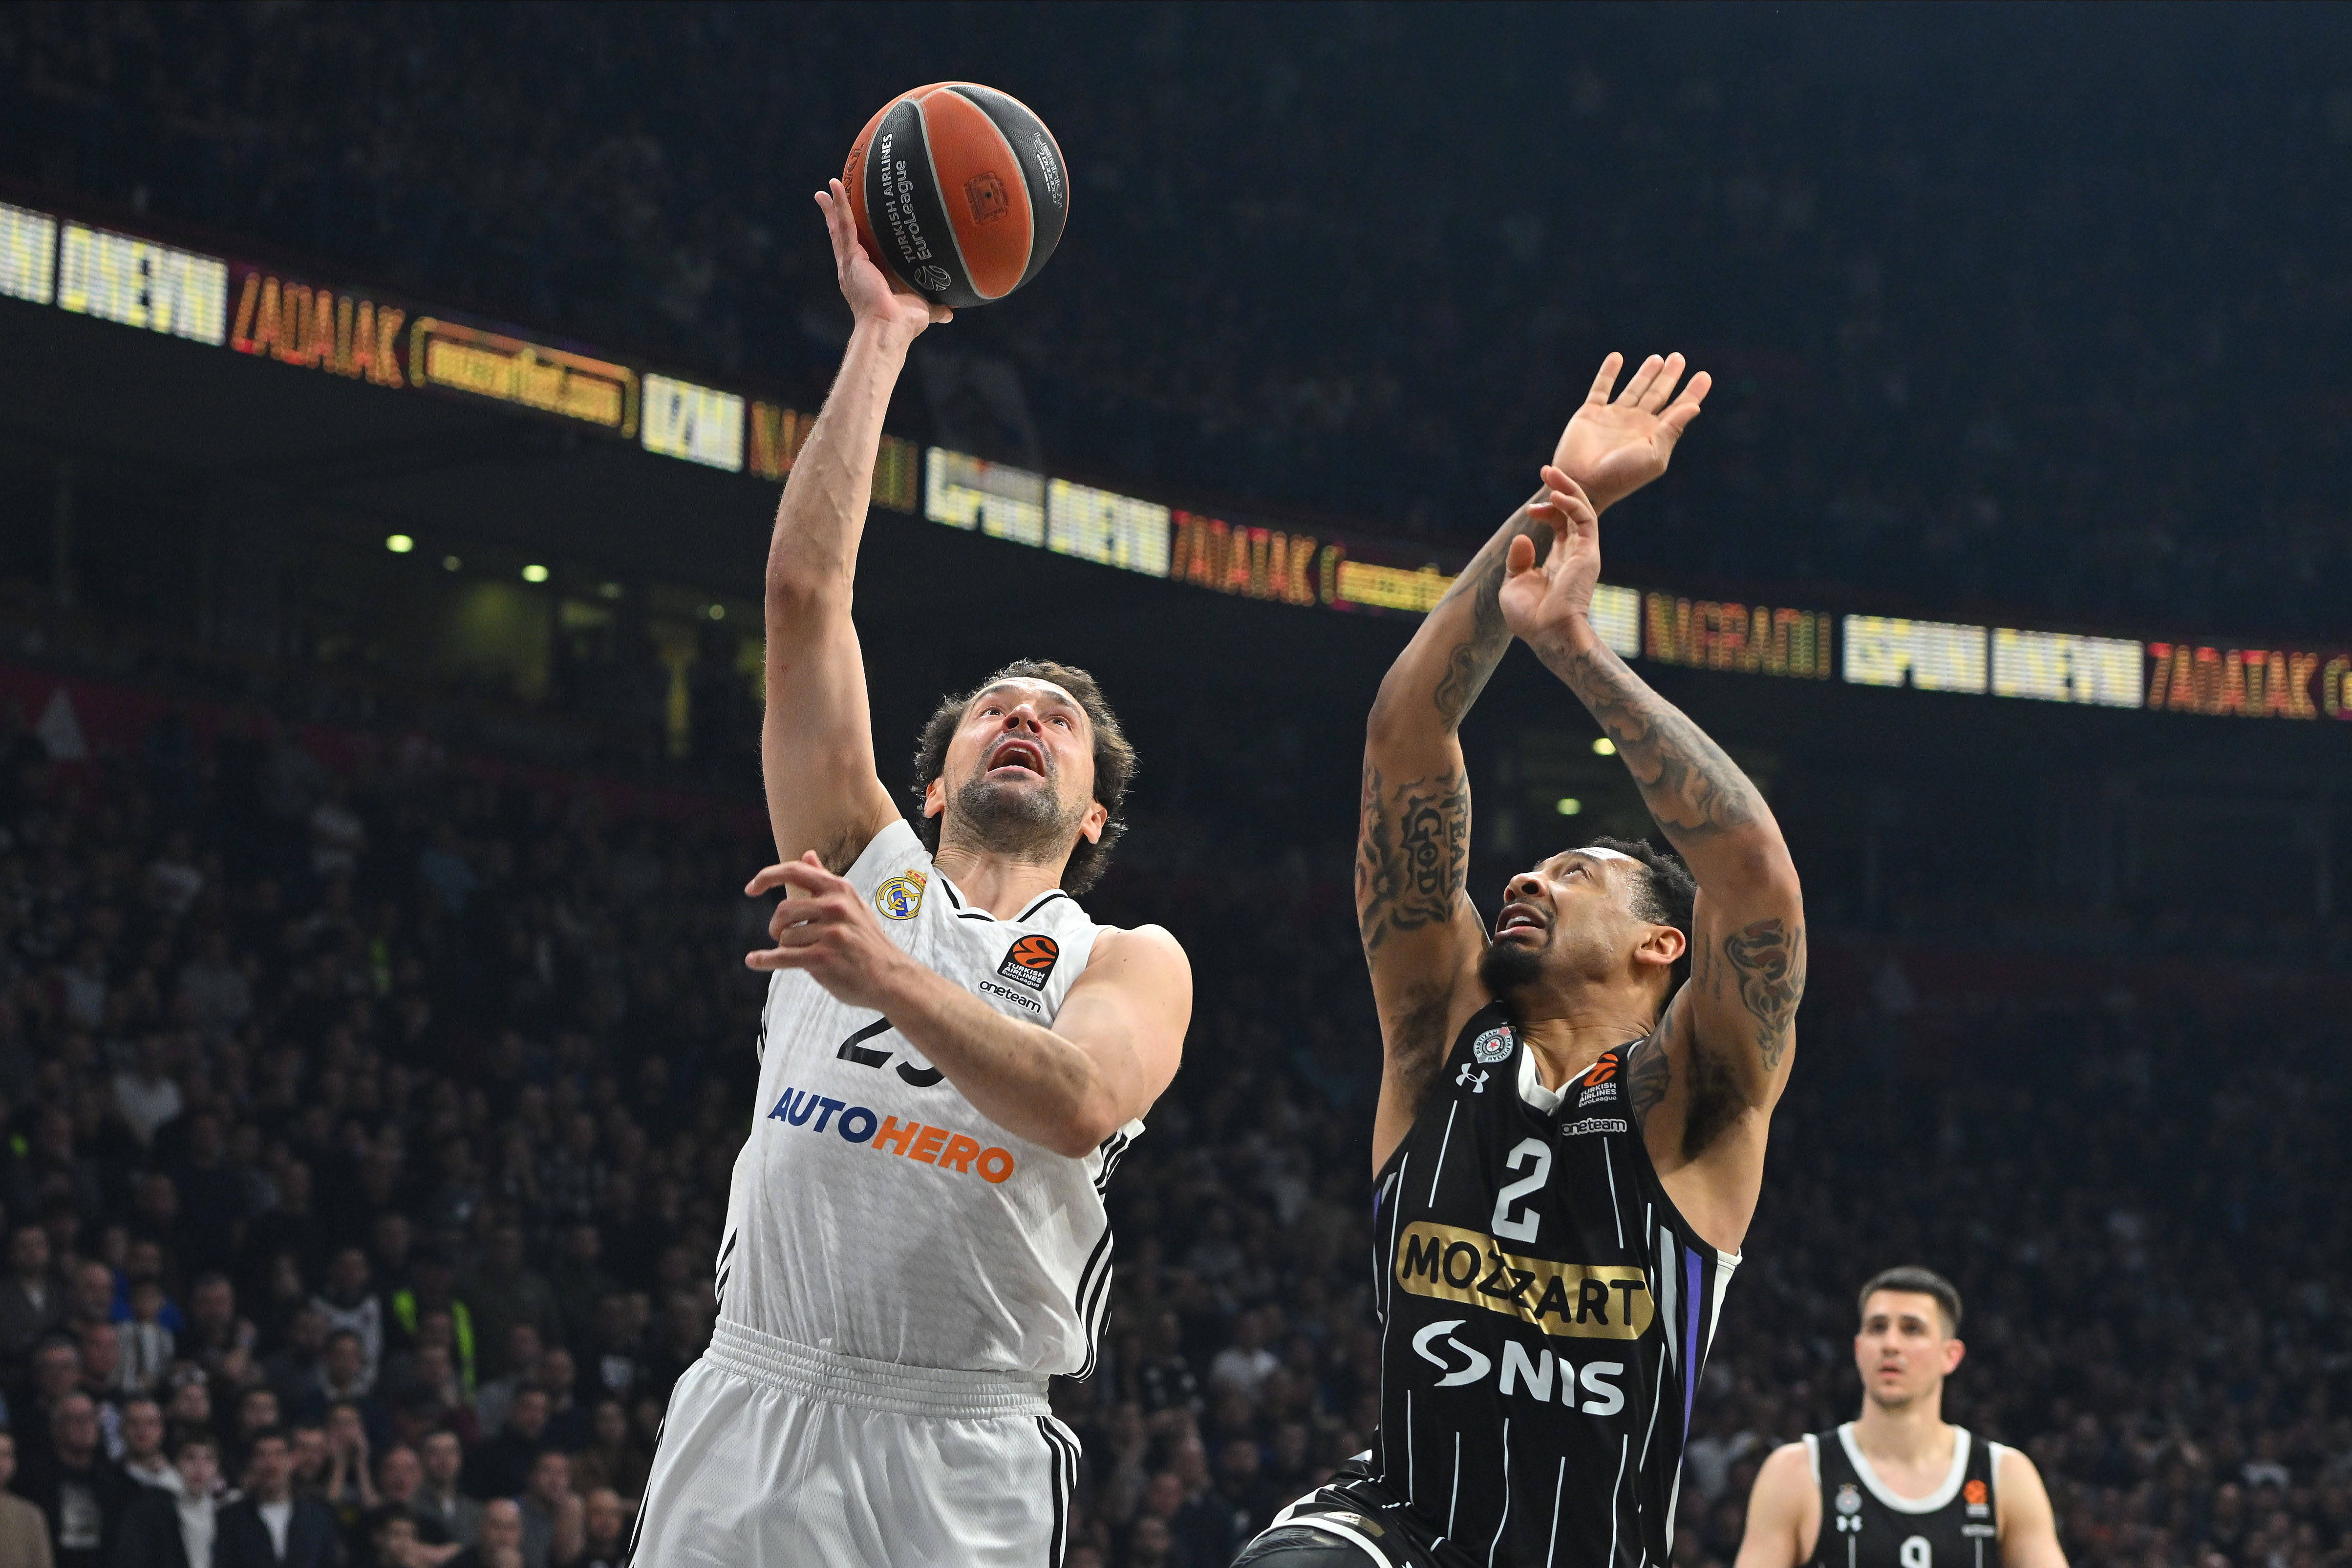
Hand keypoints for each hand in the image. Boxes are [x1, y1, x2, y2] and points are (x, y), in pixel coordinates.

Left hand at [744, 854, 913, 1009]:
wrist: (890, 976)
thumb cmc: (866, 940)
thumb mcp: (851, 903)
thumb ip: (825, 879)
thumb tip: (807, 853)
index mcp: (840, 889)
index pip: (795, 871)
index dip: (767, 876)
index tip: (751, 888)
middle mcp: (836, 907)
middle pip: (783, 910)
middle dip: (777, 926)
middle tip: (782, 936)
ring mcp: (831, 933)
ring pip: (785, 937)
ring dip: (786, 948)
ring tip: (804, 954)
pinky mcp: (824, 959)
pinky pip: (783, 957)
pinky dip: (765, 960)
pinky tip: (753, 961)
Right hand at [815, 178, 950, 340]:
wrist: (890, 328)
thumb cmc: (903, 325)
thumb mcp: (922, 310)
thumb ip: (935, 308)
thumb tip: (951, 313)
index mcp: (865, 278)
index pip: (856, 251)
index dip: (853, 236)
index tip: (852, 222)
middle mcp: (853, 270)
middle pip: (841, 236)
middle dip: (835, 217)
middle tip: (828, 198)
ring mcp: (850, 263)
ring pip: (840, 227)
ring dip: (835, 206)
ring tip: (830, 186)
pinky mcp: (852, 258)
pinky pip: (845, 225)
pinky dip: (839, 206)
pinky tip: (836, 188)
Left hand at [1499, 466, 1602, 646]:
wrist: (1547, 635)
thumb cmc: (1531, 618)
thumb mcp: (1515, 585)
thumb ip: (1518, 560)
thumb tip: (1524, 536)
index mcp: (1560, 560)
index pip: (1561, 525)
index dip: (1549, 510)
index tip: (1532, 509)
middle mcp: (1574, 553)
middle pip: (1573, 511)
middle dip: (1561, 489)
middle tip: (1547, 470)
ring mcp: (1583, 552)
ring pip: (1582, 509)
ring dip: (1567, 488)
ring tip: (1550, 471)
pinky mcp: (1588, 552)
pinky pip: (1585, 519)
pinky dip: (1571, 504)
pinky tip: (1555, 496)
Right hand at [1550, 352, 1709, 513]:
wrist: (1582, 484)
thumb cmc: (1621, 476)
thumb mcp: (1654, 454)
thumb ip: (1673, 428)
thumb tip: (1694, 406)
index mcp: (1654, 435)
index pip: (1678, 409)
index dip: (1692, 393)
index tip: (1705, 376)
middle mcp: (1636, 424)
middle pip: (1657, 394)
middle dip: (1669, 376)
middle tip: (1679, 358)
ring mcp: (1613, 418)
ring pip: (1634, 389)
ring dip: (1645, 373)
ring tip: (1658, 358)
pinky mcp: (1591, 414)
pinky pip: (1601, 388)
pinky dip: (1608, 372)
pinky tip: (1617, 357)